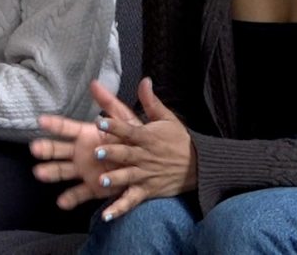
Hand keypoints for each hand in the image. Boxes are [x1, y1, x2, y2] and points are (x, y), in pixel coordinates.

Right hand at [31, 80, 143, 209]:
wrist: (148, 165)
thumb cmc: (134, 140)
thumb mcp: (124, 119)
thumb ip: (110, 103)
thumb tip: (95, 82)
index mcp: (87, 135)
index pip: (66, 128)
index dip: (54, 124)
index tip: (41, 120)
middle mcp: (81, 152)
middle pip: (59, 150)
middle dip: (46, 149)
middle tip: (35, 148)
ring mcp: (85, 171)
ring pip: (64, 171)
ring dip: (52, 172)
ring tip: (40, 173)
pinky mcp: (93, 188)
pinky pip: (80, 194)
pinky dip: (71, 198)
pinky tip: (61, 202)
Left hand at [93, 78, 197, 219]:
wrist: (199, 165)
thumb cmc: (178, 140)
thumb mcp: (166, 118)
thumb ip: (151, 101)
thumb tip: (144, 80)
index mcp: (147, 137)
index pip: (128, 129)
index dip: (114, 126)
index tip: (99, 121)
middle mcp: (145, 156)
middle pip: (126, 154)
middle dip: (112, 153)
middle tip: (97, 152)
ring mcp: (146, 175)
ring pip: (128, 177)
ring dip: (115, 179)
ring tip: (101, 181)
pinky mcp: (148, 190)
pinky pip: (132, 200)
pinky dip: (119, 208)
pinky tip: (105, 215)